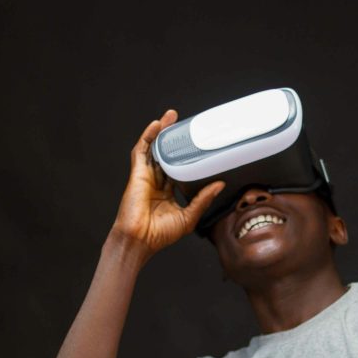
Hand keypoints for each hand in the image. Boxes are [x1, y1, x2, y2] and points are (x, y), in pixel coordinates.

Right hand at [112, 109, 224, 255]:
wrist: (139, 240)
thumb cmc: (159, 235)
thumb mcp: (189, 217)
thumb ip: (203, 199)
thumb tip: (220, 185)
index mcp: (167, 194)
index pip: (178, 170)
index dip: (185, 158)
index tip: (197, 147)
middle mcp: (156, 183)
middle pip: (165, 155)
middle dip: (173, 139)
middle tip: (185, 124)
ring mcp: (145, 177)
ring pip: (154, 149)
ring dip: (161, 132)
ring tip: (171, 117)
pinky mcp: (137, 174)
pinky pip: (141, 151)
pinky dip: (147, 137)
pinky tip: (156, 125)